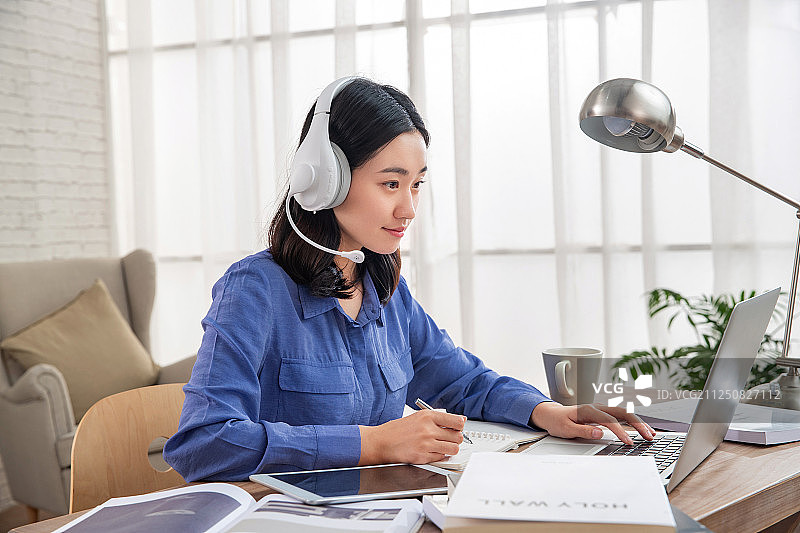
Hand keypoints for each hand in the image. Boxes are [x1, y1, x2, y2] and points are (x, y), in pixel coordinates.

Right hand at [359, 410, 464, 464]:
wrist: (382, 442)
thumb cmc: (398, 430)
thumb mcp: (418, 417)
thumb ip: (439, 418)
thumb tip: (460, 420)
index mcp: (428, 416)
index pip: (457, 421)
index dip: (460, 426)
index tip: (459, 428)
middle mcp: (428, 429)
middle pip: (457, 436)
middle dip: (456, 438)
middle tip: (450, 438)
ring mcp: (426, 444)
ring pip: (453, 449)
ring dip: (450, 448)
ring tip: (442, 446)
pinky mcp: (423, 457)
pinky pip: (442, 457)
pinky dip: (440, 455)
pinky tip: (432, 451)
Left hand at [530, 402, 655, 444]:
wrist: (551, 415)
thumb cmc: (558, 422)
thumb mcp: (567, 429)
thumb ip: (583, 431)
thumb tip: (600, 432)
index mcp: (588, 410)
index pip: (610, 421)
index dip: (621, 432)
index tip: (629, 442)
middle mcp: (597, 407)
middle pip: (622, 412)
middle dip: (638, 424)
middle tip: (649, 436)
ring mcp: (601, 409)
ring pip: (624, 413)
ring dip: (638, 422)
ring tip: (650, 433)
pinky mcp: (602, 413)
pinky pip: (620, 416)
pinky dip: (632, 422)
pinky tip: (641, 429)